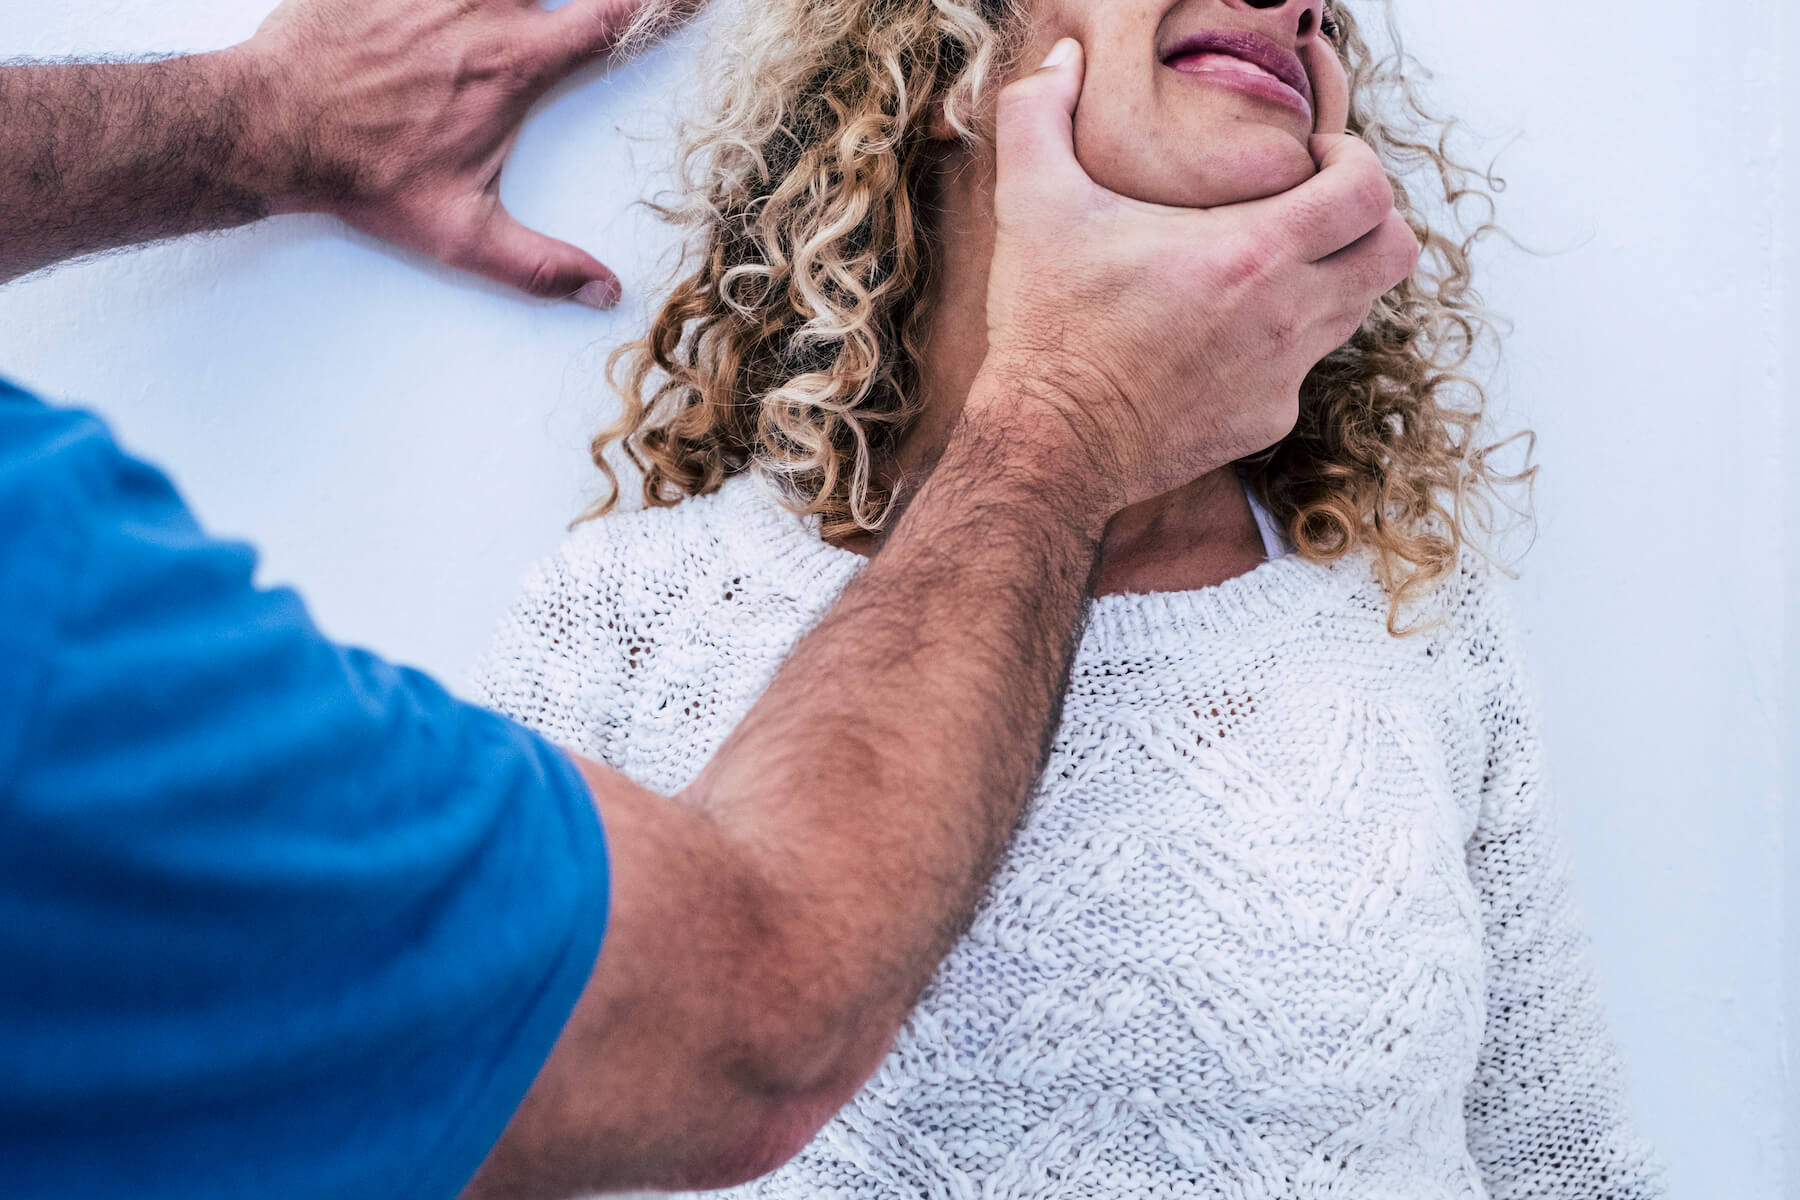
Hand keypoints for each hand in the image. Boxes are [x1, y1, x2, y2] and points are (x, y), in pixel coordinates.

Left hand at [236, 0, 653, 305]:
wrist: (268, 128)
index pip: (611, 17)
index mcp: (515, 64)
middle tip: (589, 9)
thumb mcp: (459, 235)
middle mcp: (481, 6)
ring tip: (517, 10)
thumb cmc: (364, 178)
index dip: (662, 2)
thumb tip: (604, 291)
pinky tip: (454, 2)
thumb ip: (538, 264)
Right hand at [975, 38, 1419, 512]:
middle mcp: (1287, 317)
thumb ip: (1040, 112)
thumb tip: (1062, 57)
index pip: (1370, 191)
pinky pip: (1305, 367)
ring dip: (1330, 277)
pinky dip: (1285, 342)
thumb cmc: (1048, 328)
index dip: (1357, 160)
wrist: (1048, 445)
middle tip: (1313, 206)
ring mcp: (1283, 376)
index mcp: (1251, 254)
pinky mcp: (1267, 420)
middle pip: (1394, 253)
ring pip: (1357, 311)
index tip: (1313, 159)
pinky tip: (1224, 334)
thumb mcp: (1031, 205)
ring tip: (1266, 265)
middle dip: (1368, 218)